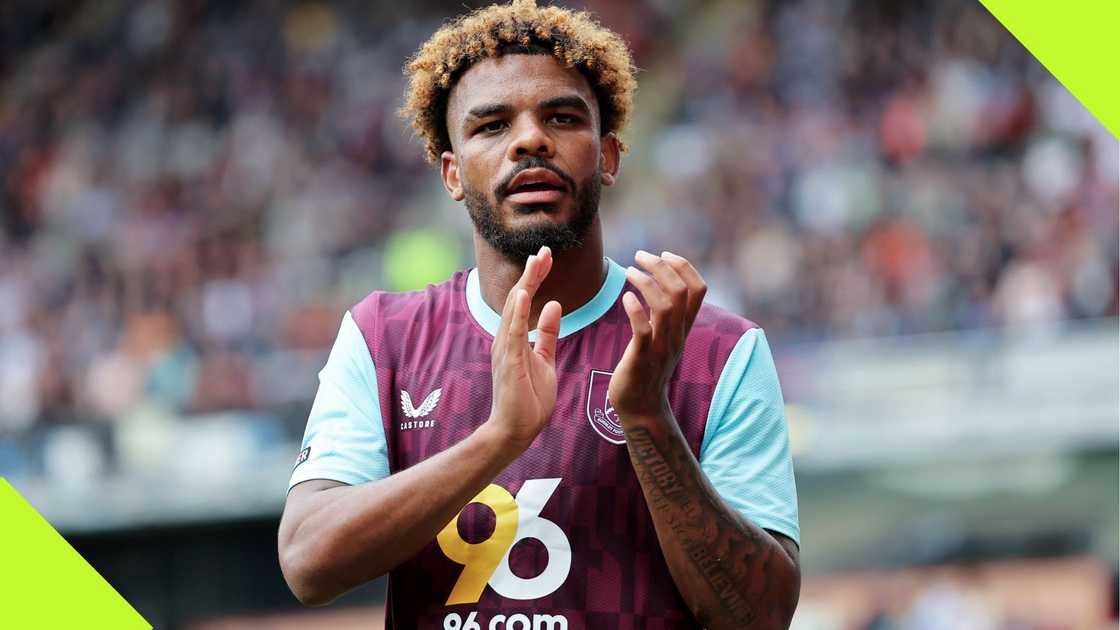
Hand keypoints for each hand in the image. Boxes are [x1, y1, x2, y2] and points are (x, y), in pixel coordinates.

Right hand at [485, 246, 562, 449]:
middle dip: (531, 273)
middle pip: (517, 298)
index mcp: (514, 338)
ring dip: (526, 284)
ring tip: (536, 262)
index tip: (547, 257)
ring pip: (514, 309)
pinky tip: (524, 293)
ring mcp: (505, 349)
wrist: (516, 430)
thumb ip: (548, 334)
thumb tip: (554, 306)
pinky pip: (514, 332)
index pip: (525, 300)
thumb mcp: (545, 359)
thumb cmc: (529, 399)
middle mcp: (505, 339)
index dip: (535, 277)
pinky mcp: (510, 362)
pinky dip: (519, 311)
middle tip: (545, 250)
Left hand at [609, 250, 706, 421]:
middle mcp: (677, 334)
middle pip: (681, 291)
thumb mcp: (664, 338)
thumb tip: (660, 286)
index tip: (664, 255)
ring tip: (629, 271)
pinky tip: (625, 299)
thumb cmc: (647, 368)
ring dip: (647, 283)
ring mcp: (661, 347)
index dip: (684, 266)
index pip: (698, 289)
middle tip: (640, 256)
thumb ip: (666, 315)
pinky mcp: (642, 358)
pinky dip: (636, 310)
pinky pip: (644, 330)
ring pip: (665, 306)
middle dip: (662, 267)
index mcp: (683, 327)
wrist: (641, 407)